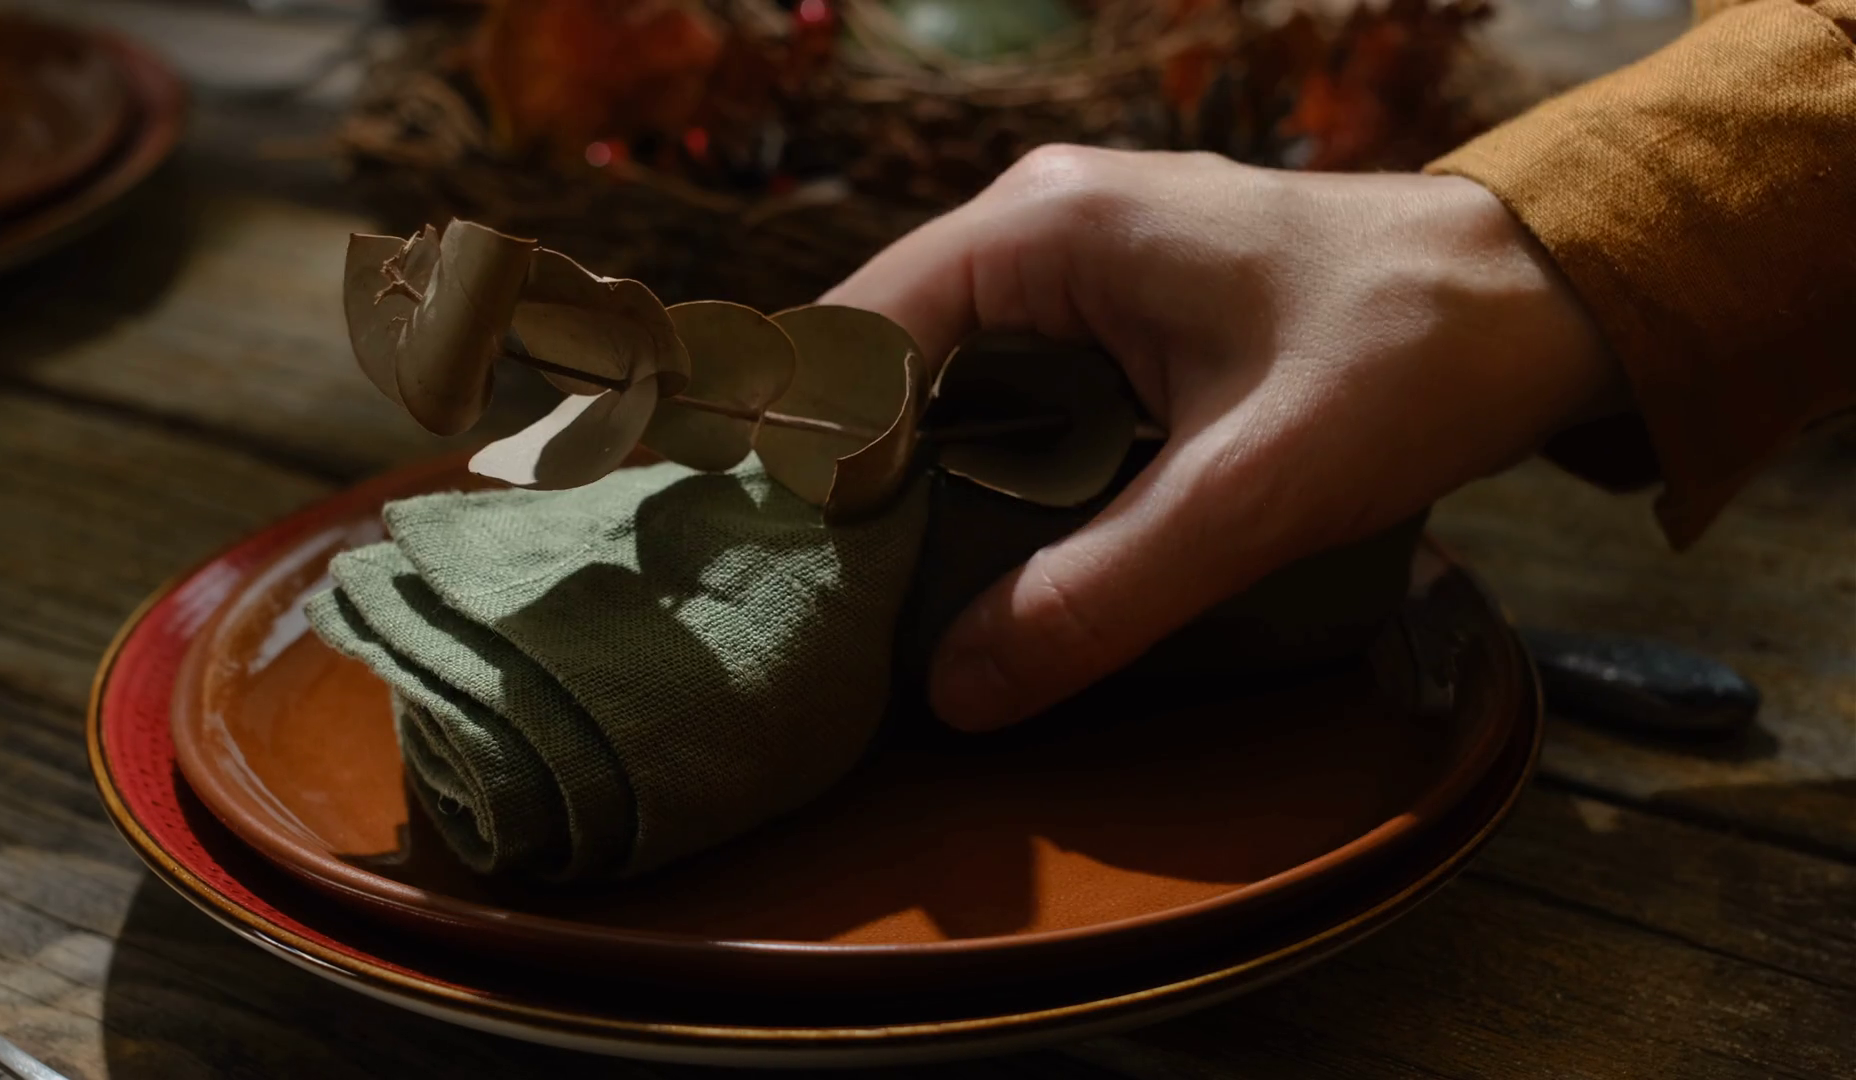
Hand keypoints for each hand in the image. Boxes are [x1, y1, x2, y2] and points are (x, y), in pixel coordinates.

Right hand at [823, 146, 1624, 731]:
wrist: (1541, 294)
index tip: (823, 581)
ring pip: (947, 377)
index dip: (826, 461)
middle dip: (869, 480)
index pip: (858, 336)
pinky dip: (994, 464)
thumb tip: (956, 690)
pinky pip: (1012, 382)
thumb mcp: (1252, 494)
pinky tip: (1000, 549)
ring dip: (930, 480)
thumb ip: (1102, 592)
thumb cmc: (1410, 357)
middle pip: (889, 358)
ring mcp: (1078, 253)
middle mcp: (1040, 219)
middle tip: (857, 609)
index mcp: (1045, 225)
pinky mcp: (1117, 297)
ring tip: (911, 596)